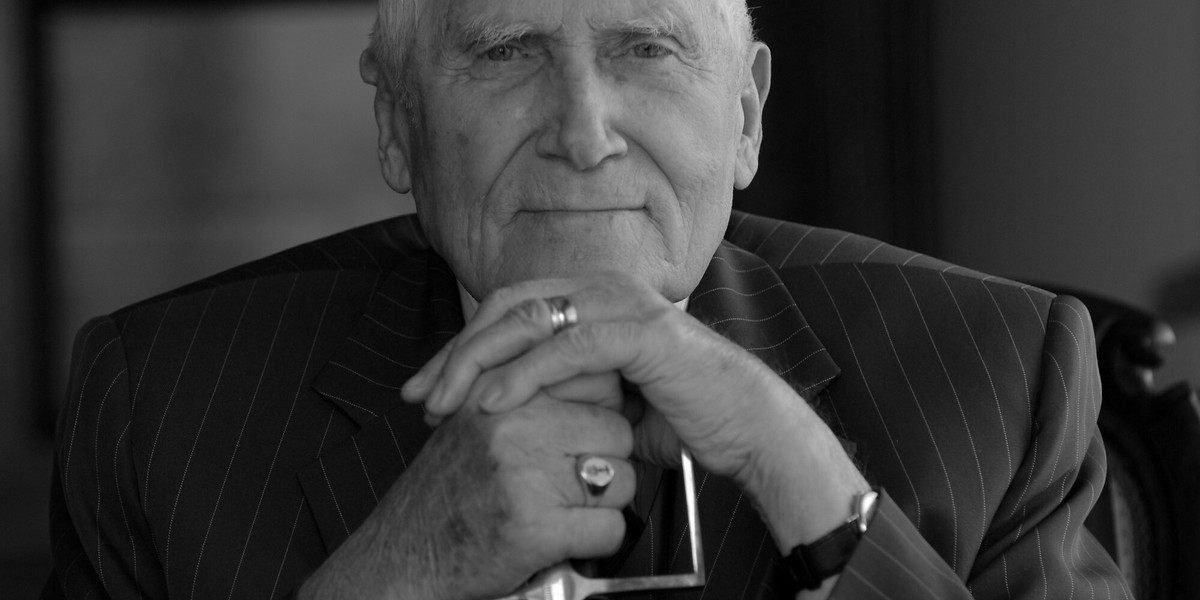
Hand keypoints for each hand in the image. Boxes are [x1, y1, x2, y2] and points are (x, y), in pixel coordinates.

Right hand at [300, 395, 635, 599]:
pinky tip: (564, 539)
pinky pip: (610, 529)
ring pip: (621, 480)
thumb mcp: (478, 420)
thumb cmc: (445, 489)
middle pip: (618, 432)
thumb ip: (529, 392)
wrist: (404, 555)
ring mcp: (527, 476)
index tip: (585, 434)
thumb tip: (601, 376)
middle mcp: (516, 427)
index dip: (601, 412)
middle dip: (607, 460)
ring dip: (603, 504)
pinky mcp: (536, 528)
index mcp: (503, 393)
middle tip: (571, 482)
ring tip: (563, 510)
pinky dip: (596, 542)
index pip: (596, 380)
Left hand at [401, 273, 861, 511]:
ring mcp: (624, 304)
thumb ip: (558, 384)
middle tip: (417, 397)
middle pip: (506, 307)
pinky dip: (523, 374)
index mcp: (592, 295)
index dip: (461, 344)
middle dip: (455, 353)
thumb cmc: (676, 414)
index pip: (507, 308)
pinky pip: (567, 348)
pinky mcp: (641, 332)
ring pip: (529, 320)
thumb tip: (499, 400)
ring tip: (442, 404)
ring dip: (477, 363)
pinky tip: (490, 403)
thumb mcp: (602, 396)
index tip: (425, 387)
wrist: (745, 427)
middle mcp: (604, 288)